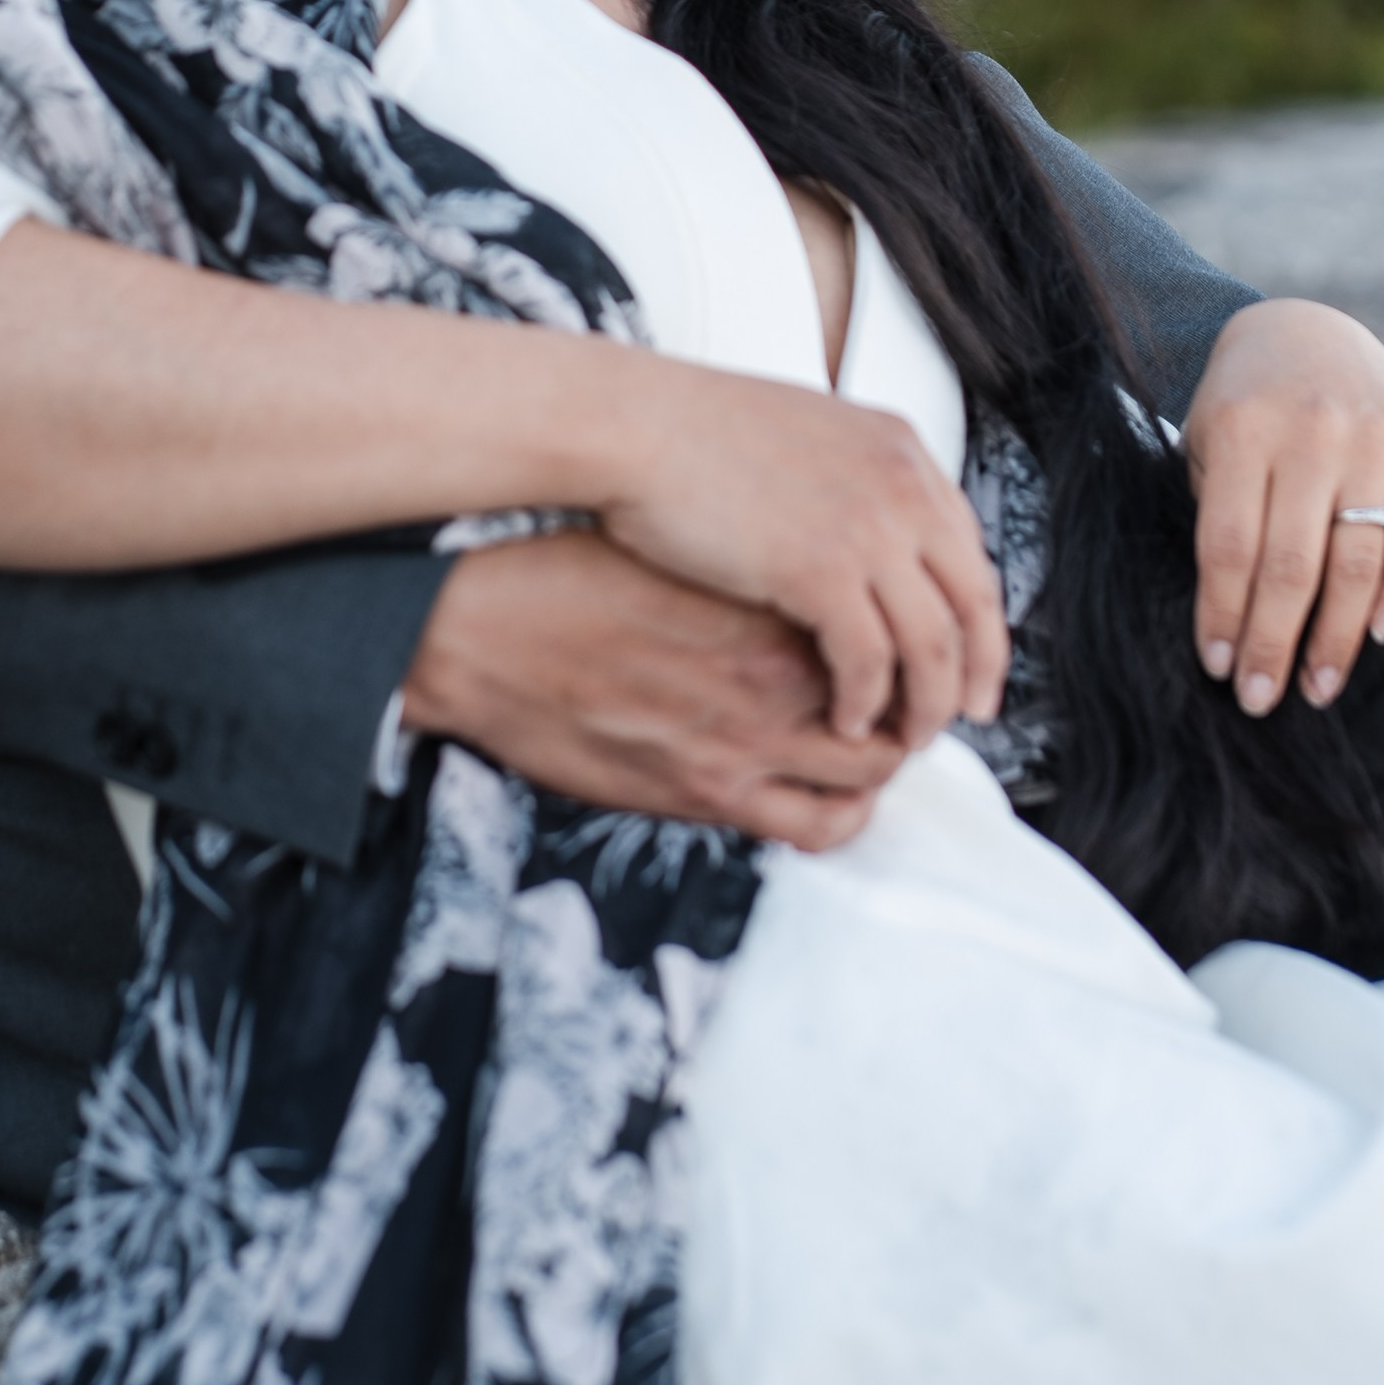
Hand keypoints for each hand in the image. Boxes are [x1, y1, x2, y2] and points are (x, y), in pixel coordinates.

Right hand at [402, 531, 908, 850]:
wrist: (475, 634)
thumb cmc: (561, 576)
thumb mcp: (676, 555)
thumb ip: (750, 578)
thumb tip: (807, 581)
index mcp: (766, 610)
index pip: (884, 635)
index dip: (901, 642)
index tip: (893, 639)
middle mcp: (770, 683)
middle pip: (896, 713)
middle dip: (907, 712)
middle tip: (898, 701)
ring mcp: (740, 747)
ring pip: (868, 783)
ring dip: (880, 771)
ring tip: (867, 752)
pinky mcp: (701, 795)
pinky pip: (810, 829)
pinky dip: (836, 816)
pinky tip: (823, 792)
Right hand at [585, 368, 1007, 750]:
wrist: (634, 426)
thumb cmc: (687, 431)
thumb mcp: (802, 435)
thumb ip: (846, 479)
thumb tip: (858, 524)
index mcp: (898, 451)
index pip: (969, 549)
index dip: (975, 615)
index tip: (970, 655)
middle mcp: (901, 488)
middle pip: (971, 602)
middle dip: (972, 671)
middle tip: (962, 714)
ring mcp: (870, 530)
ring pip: (931, 645)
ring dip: (923, 703)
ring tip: (902, 737)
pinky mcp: (824, 572)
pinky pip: (870, 661)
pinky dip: (863, 701)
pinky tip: (844, 722)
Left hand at [1183, 299, 1383, 715]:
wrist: (1306, 330)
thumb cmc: (1242, 406)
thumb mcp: (1207, 440)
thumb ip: (1219, 512)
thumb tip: (1226, 622)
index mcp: (1243, 428)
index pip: (1230, 546)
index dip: (1225, 615)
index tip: (1219, 668)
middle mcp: (1312, 432)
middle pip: (1293, 565)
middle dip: (1275, 643)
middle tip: (1261, 701)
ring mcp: (1375, 436)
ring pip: (1359, 562)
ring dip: (1337, 638)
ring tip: (1319, 689)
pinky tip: (1376, 636)